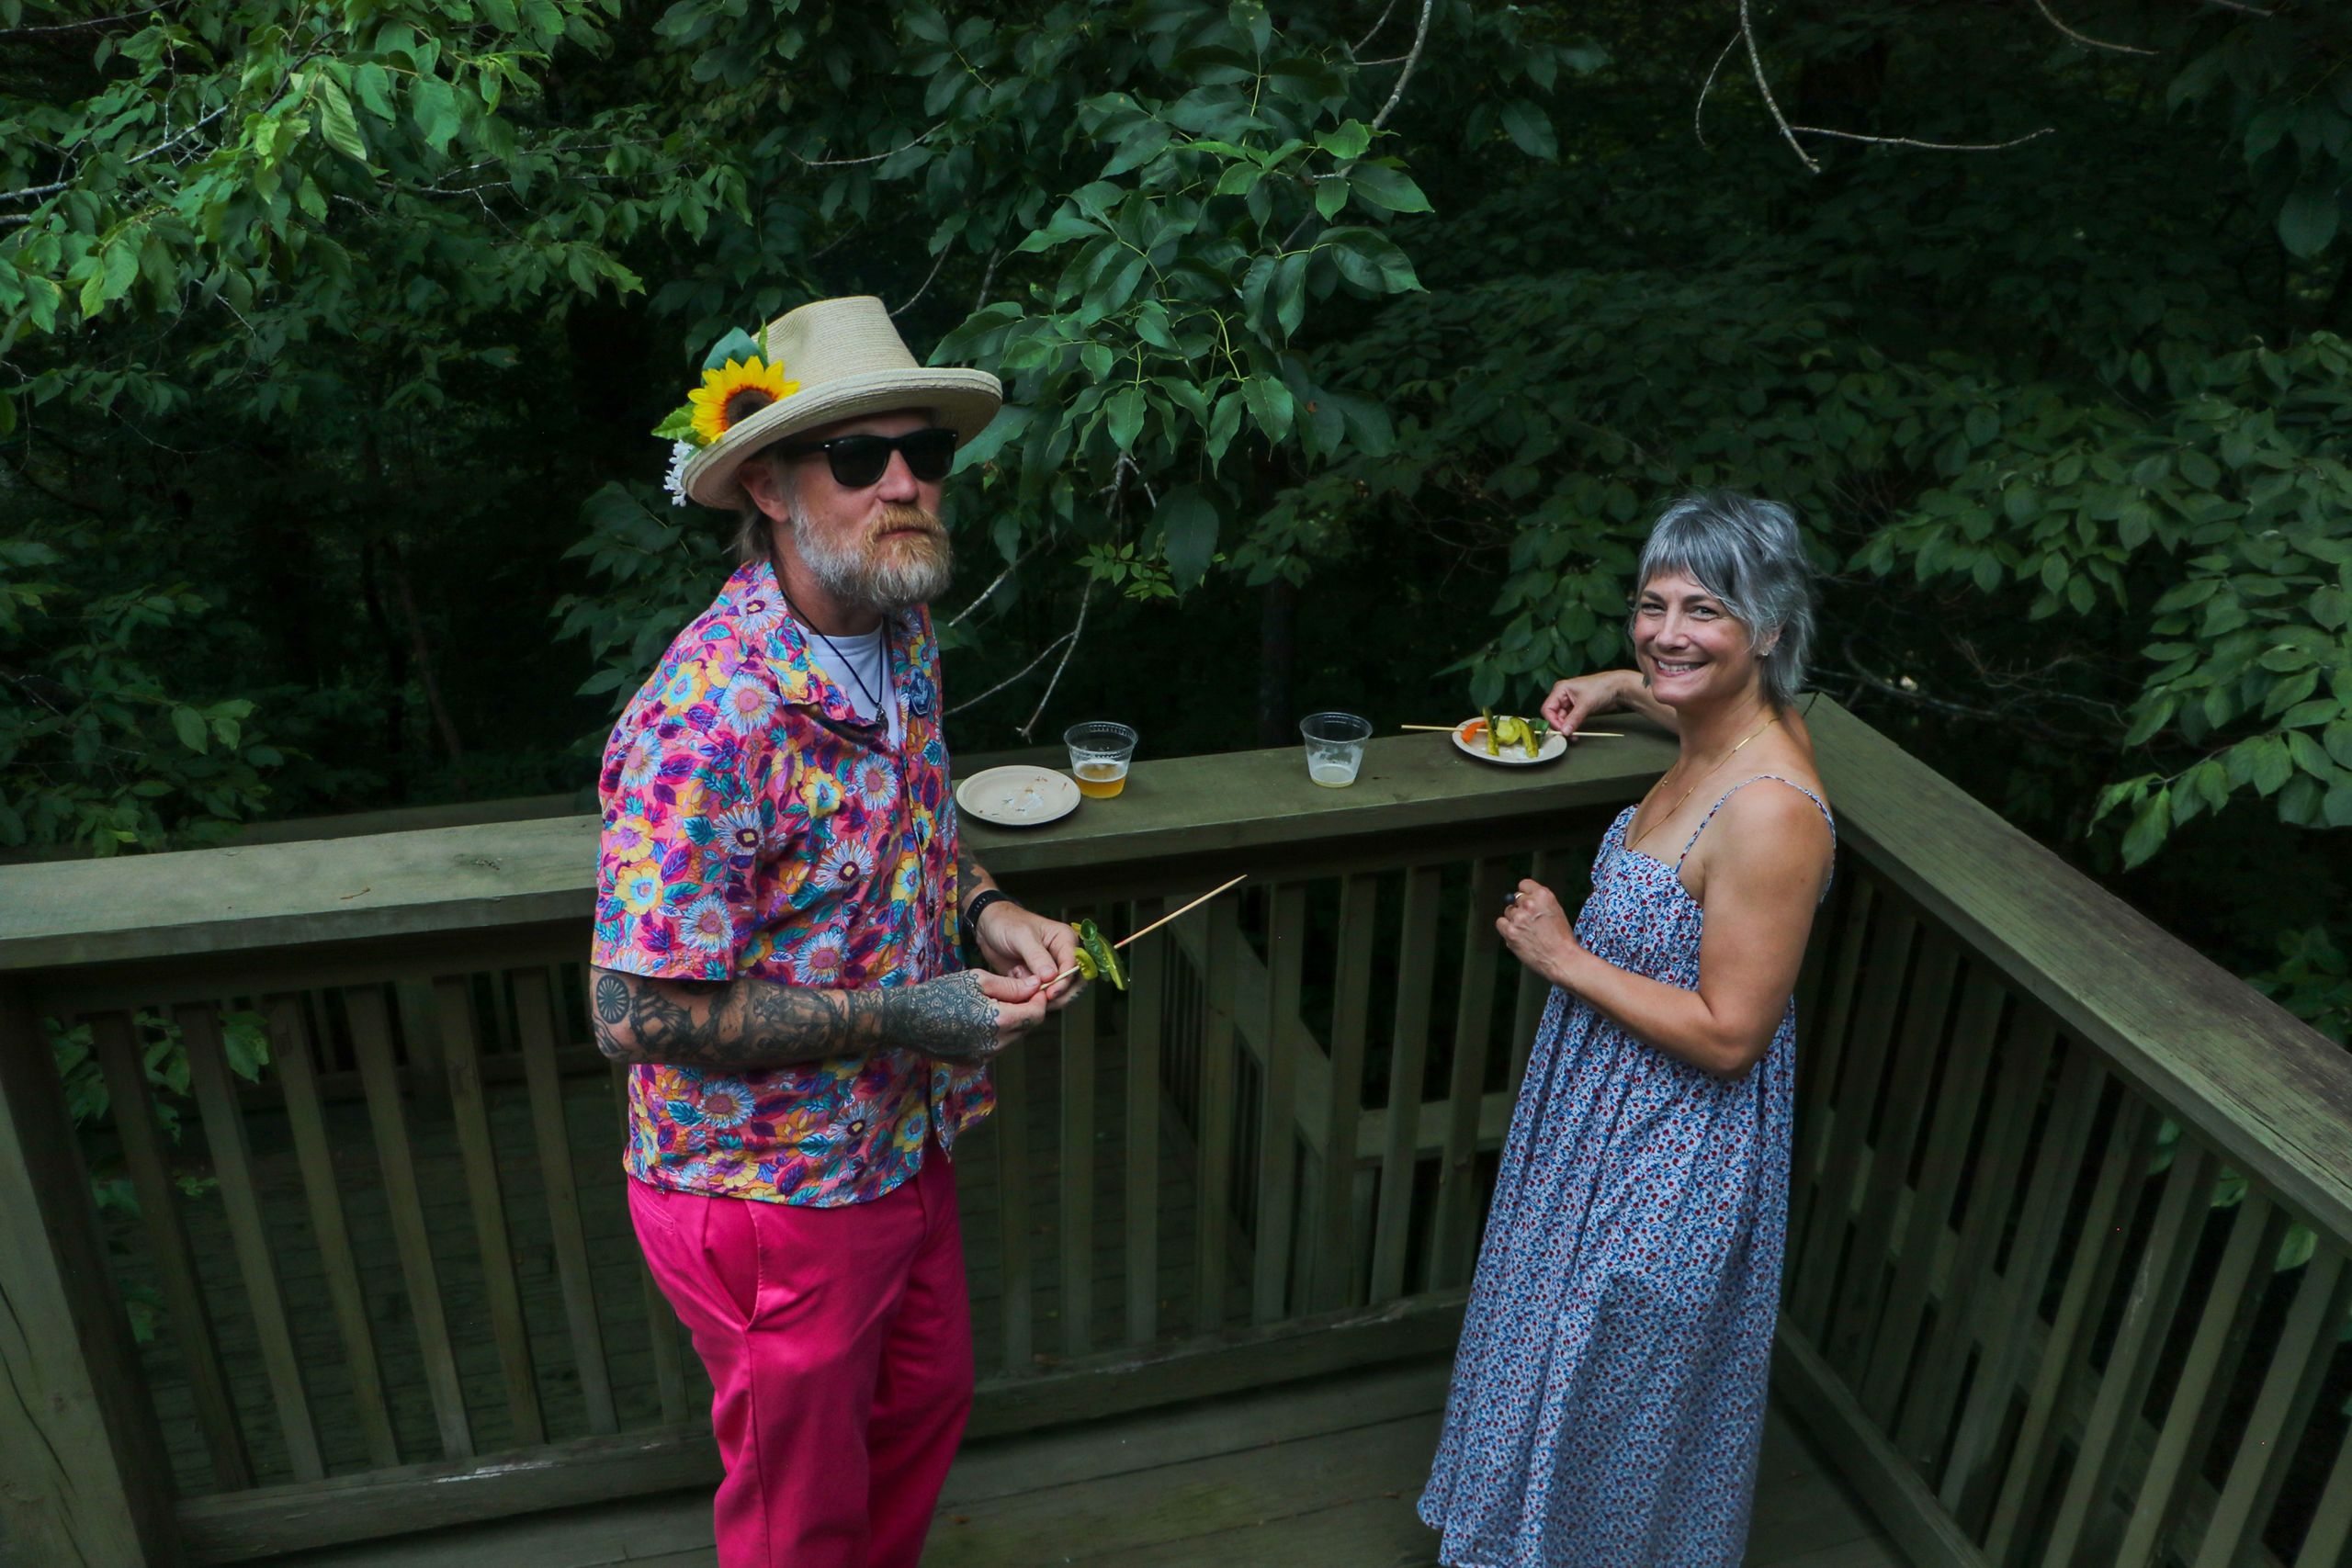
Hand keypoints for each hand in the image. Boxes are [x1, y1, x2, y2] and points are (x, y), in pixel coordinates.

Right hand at [885, 969, 1048, 1063]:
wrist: (906, 1019)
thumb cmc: (941, 992)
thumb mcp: (977, 980)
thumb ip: (1010, 986)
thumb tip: (1036, 986)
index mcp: (998, 1021)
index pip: (1036, 1015)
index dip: (1039, 999)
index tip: (1034, 986)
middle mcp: (995, 1045)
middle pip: (1026, 1028)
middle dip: (1026, 1009)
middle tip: (1015, 990)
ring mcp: (984, 1057)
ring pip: (1012, 1038)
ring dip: (1011, 1021)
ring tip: (993, 1002)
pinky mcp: (973, 1062)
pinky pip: (996, 1046)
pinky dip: (996, 1032)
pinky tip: (979, 1018)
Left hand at [974, 898, 1083, 1008]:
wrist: (988, 929)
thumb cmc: (1007, 924)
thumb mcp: (1022, 936)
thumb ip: (1037, 956)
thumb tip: (1051, 976)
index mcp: (1065, 940)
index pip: (1074, 964)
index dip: (1064, 980)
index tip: (1050, 992)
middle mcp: (1062, 957)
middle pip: (1074, 982)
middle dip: (1060, 994)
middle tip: (1043, 1001)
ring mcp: (1051, 971)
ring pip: (1060, 993)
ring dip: (1047, 1000)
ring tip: (1029, 999)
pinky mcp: (1038, 982)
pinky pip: (1042, 996)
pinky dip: (1034, 1001)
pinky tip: (1023, 999)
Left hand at [1497, 879, 1583, 986]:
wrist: (1562, 958)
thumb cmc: (1561, 938)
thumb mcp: (1555, 910)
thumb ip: (1539, 902)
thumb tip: (1522, 899)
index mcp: (1543, 895)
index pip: (1524, 885)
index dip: (1525, 894)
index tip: (1527, 901)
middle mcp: (1529, 903)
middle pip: (1515, 899)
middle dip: (1521, 908)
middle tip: (1530, 922)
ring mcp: (1518, 917)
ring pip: (1508, 911)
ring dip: (1514, 920)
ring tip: (1527, 932)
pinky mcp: (1510, 931)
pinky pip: (1500, 923)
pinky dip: (1506, 929)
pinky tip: (1518, 935)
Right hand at [1541, 671, 1631, 738]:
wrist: (1618, 688)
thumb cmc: (1601, 688)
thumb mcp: (1586, 704)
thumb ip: (1574, 719)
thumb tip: (1564, 732)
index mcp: (1560, 689)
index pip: (1548, 708)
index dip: (1552, 721)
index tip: (1561, 730)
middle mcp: (1562, 696)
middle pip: (1554, 715)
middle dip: (1560, 726)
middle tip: (1568, 735)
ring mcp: (1569, 703)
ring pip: (1561, 720)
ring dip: (1566, 728)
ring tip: (1574, 736)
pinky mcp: (1576, 709)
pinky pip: (1569, 720)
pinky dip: (1572, 727)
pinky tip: (1576, 733)